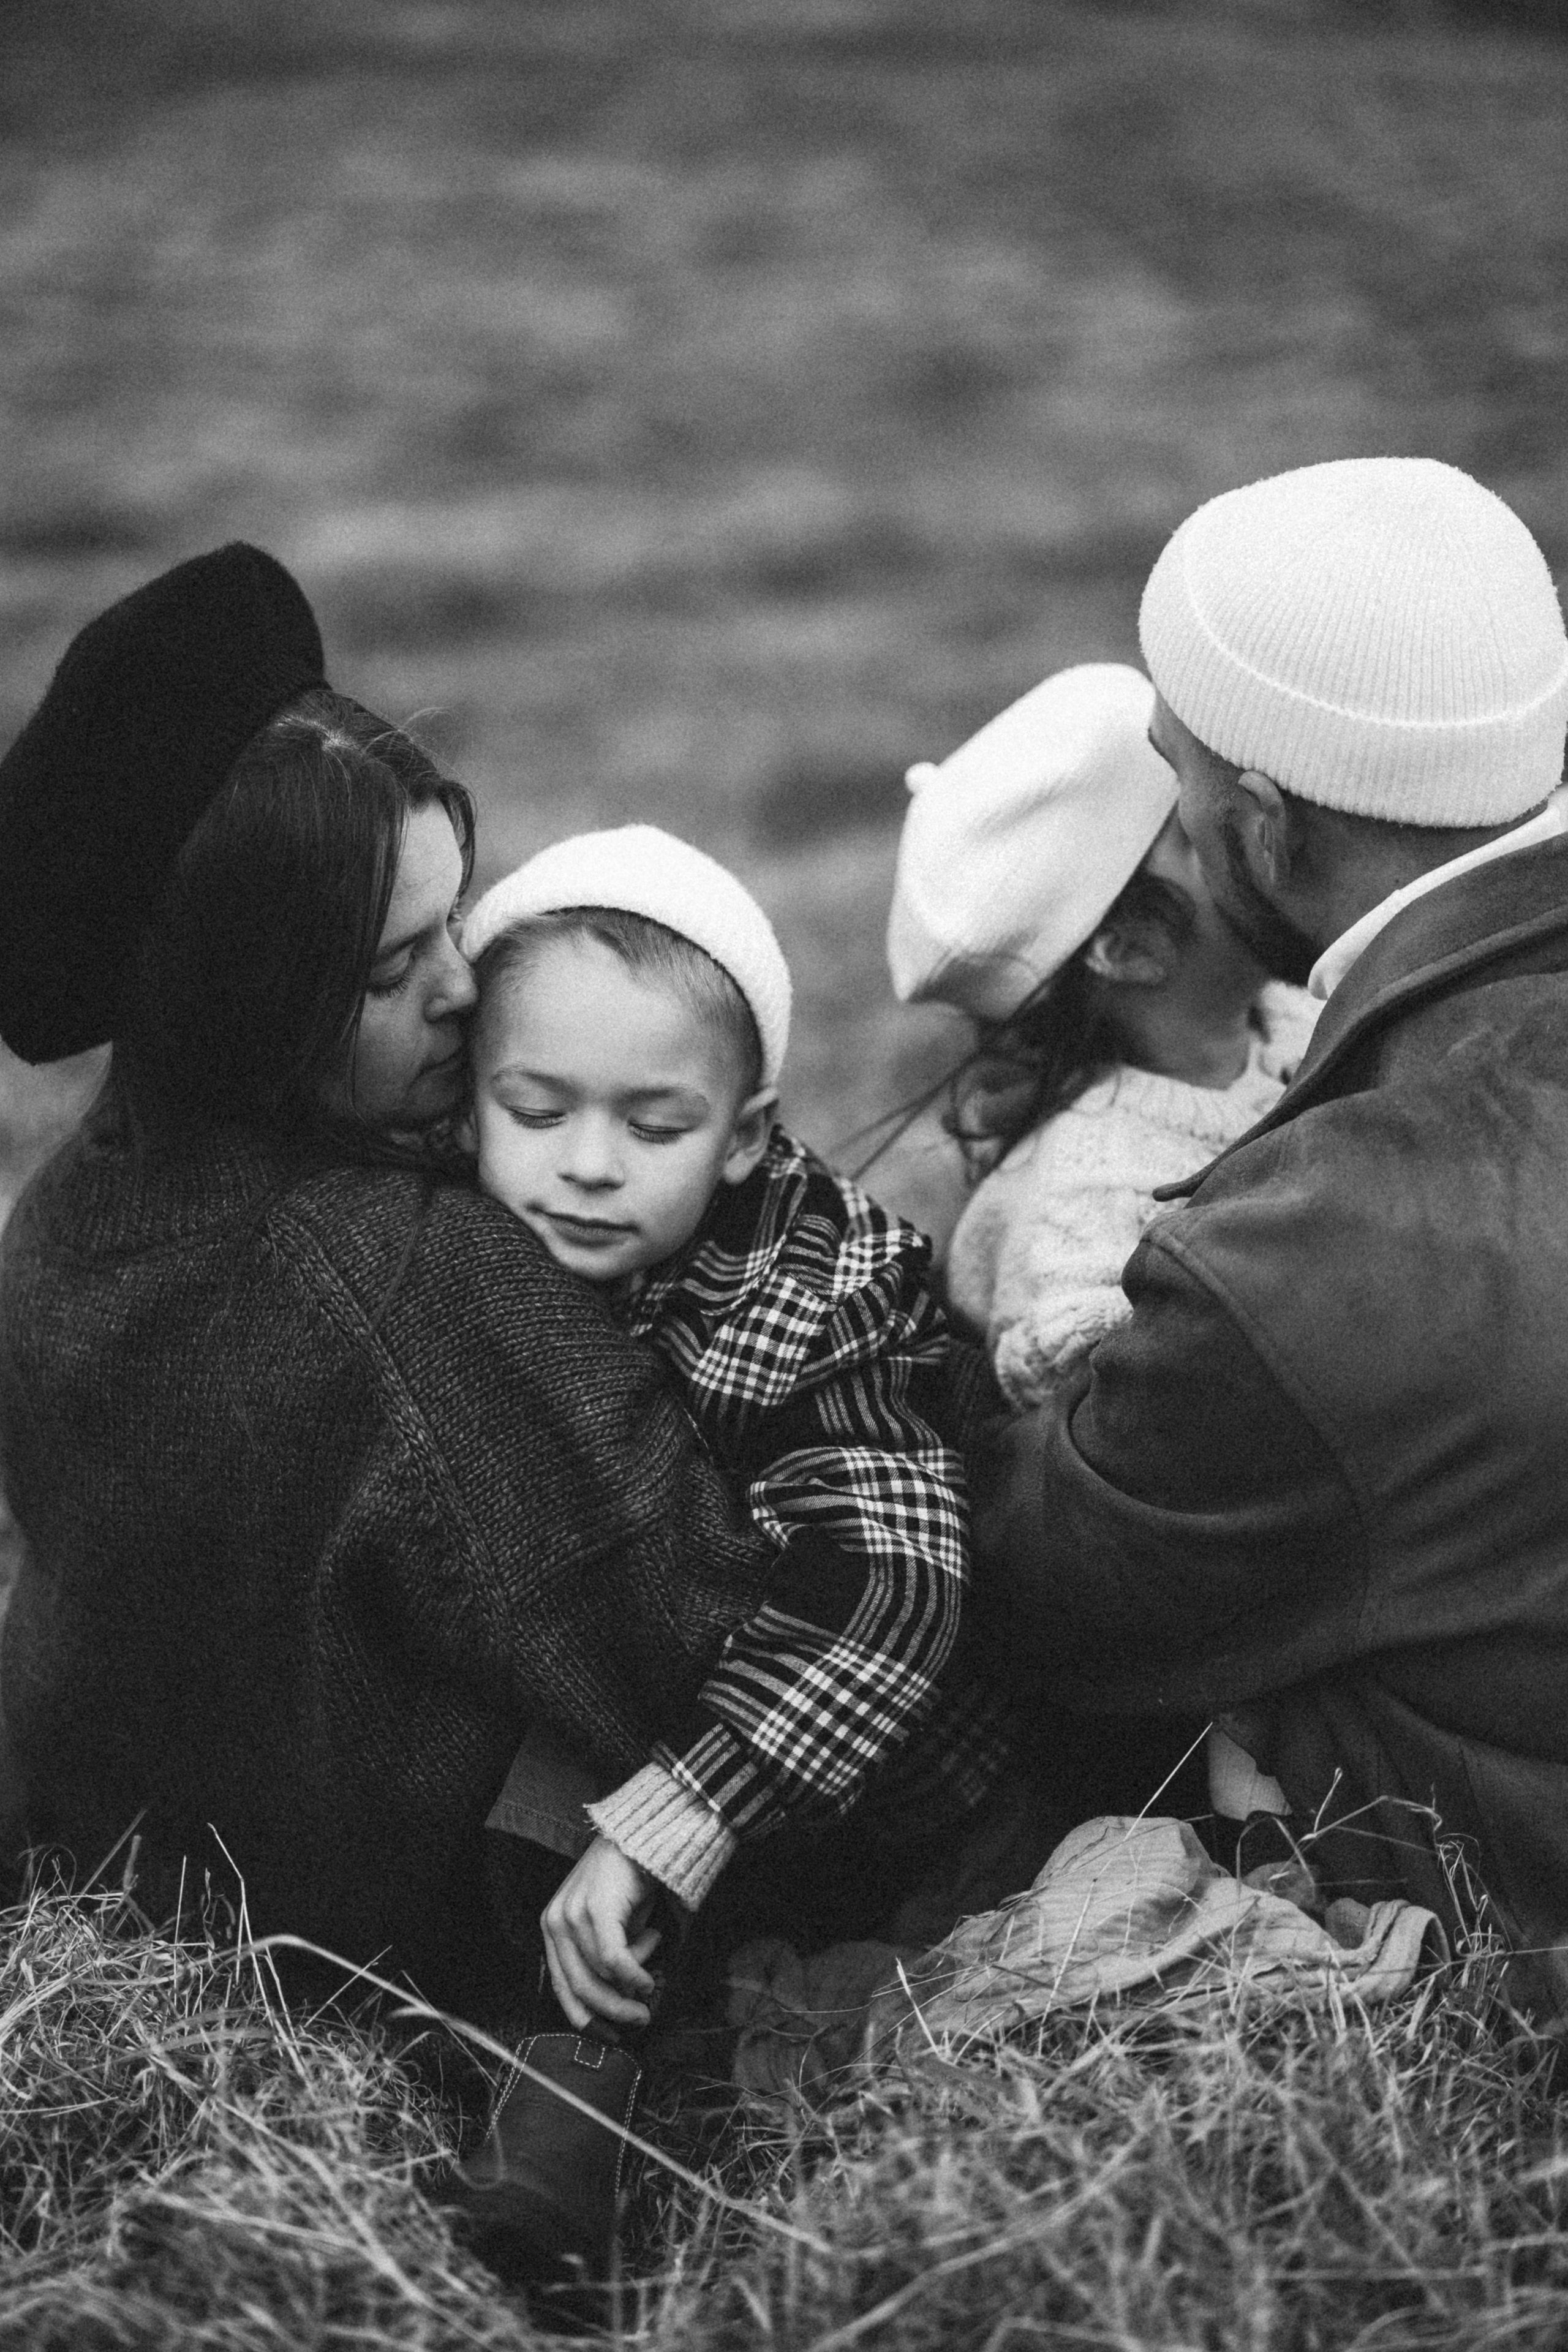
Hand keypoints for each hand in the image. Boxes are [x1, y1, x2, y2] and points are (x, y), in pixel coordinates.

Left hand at [541, 1836, 661, 2030]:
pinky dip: (634, 1974)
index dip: (584, 2017)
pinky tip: (647, 1979)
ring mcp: (572, 1914)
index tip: (608, 2035)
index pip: (560, 1986)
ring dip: (631, 1983)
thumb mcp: (612, 1925)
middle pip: (579, 1986)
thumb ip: (606, 1959)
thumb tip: (620, 2000)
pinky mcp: (595, 1909)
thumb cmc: (629, 1881)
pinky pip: (614, 1959)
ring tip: (650, 1978)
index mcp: (552, 1927)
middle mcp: (555, 1921)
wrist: (643, 1834)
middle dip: (611, 2012)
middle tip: (640, 2020)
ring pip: (600, 1975)